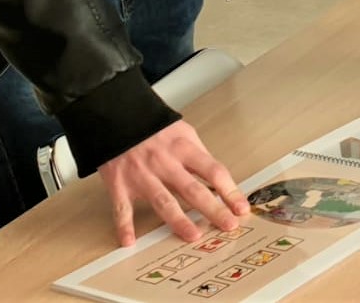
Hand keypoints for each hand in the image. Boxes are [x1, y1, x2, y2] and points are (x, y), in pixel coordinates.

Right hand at [97, 119, 248, 247]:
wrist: (117, 116)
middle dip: (213, 210)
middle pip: (193, 190)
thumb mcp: (183, 132)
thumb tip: (217, 179)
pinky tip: (129, 242)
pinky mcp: (120, 184)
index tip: (241, 208)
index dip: (230, 191)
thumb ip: (198, 155)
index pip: (214, 172)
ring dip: (179, 221)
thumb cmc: (154, 128)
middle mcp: (165, 164)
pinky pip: (122, 209)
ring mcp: (142, 176)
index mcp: (184, 149)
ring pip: (164, 202)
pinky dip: (124, 226)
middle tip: (229, 226)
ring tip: (194, 236)